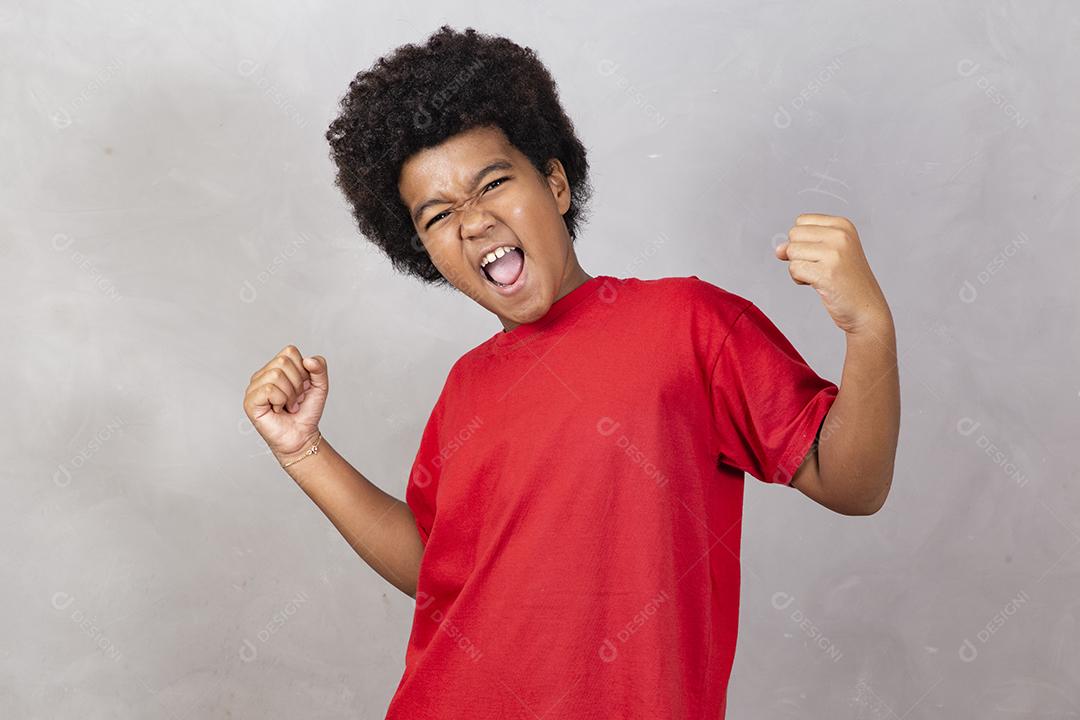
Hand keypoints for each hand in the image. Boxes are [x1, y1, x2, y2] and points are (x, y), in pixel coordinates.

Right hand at [243, 345, 328, 461]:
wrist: (302, 435)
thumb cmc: (307, 411)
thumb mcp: (320, 386)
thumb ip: (319, 368)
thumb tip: (308, 359)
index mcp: (276, 368)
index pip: (290, 351)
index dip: (303, 370)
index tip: (303, 387)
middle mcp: (262, 375)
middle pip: (283, 361)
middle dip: (297, 383)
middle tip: (295, 399)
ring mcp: (254, 388)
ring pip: (276, 375)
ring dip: (290, 394)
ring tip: (288, 405)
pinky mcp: (250, 401)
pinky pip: (269, 390)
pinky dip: (280, 401)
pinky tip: (278, 410)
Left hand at [774, 213, 890, 334]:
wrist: (866, 308)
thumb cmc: (846, 281)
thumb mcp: (828, 253)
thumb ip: (801, 244)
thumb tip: (779, 249)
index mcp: (842, 225)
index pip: (801, 221)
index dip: (802, 241)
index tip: (821, 254)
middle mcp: (840, 235)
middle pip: (794, 235)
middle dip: (799, 254)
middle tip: (820, 267)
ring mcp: (834, 253)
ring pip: (791, 252)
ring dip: (799, 268)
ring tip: (820, 276)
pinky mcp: (826, 273)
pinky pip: (794, 269)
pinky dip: (800, 280)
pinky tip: (818, 284)